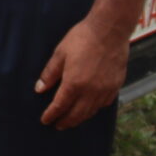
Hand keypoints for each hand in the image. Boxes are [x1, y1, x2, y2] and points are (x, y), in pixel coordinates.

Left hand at [35, 13, 130, 128]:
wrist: (110, 30)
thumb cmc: (82, 38)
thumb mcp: (60, 53)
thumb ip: (50, 73)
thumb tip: (40, 89)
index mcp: (74, 83)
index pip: (60, 106)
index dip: (51, 115)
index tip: (45, 120)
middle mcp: (91, 91)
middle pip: (76, 114)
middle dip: (66, 122)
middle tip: (58, 125)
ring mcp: (105, 90)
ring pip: (91, 112)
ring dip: (80, 118)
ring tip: (72, 121)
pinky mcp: (116, 86)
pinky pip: (104, 104)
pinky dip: (95, 109)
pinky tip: (90, 108)